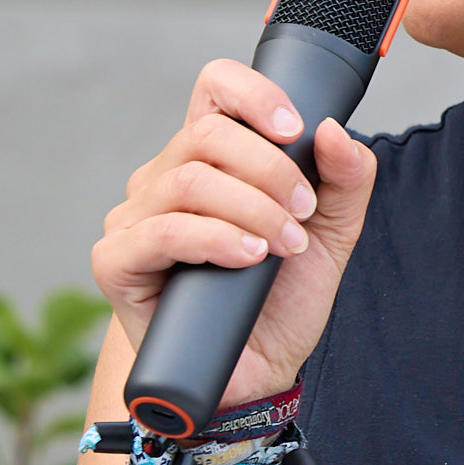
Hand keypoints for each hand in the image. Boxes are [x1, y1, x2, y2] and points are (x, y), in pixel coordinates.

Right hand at [91, 54, 379, 412]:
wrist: (257, 375)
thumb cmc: (280, 300)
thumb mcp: (331, 236)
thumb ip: (346, 181)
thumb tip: (332, 129)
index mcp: (212, 158)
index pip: (215, 89)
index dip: (253, 93)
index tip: (296, 130)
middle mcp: (166, 178)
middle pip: (207, 134)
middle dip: (270, 170)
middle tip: (302, 214)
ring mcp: (137, 218)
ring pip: (188, 180)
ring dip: (251, 209)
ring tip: (283, 245)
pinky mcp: (118, 261)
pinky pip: (160, 231)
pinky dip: (213, 239)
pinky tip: (247, 257)